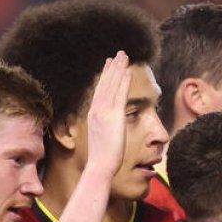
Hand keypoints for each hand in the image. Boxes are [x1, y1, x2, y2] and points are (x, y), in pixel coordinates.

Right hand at [84, 51, 131, 176]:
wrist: (99, 166)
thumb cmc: (102, 159)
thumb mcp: (101, 140)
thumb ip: (105, 130)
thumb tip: (110, 130)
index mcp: (93, 115)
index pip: (100, 91)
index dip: (104, 77)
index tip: (108, 65)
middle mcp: (97, 110)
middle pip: (105, 84)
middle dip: (111, 68)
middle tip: (117, 55)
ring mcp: (104, 112)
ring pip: (112, 85)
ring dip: (118, 69)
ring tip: (124, 56)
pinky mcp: (113, 116)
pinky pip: (119, 94)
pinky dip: (123, 81)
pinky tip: (128, 71)